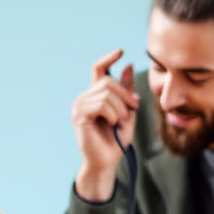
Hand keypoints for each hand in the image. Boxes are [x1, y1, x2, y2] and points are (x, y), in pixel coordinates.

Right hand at [72, 49, 139, 199]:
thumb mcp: (127, 111)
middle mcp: (84, 98)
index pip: (98, 69)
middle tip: (133, 109)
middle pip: (107, 81)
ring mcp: (79, 106)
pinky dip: (112, 114)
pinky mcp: (79, 115)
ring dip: (120, 108)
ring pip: (106, 93)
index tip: (121, 51)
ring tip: (119, 122)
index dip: (109, 58)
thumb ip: (126, 91)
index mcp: (95, 96)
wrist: (107, 161)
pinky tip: (112, 124)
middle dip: (125, 94)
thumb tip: (128, 64)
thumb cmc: (116, 140)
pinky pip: (101, 104)